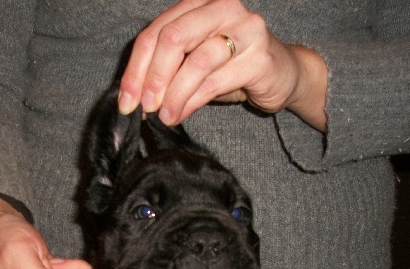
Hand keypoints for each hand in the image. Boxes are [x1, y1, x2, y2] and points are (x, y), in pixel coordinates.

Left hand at [118, 0, 327, 130]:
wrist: (283, 73)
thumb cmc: (231, 67)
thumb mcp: (192, 62)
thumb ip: (166, 69)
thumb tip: (135, 97)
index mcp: (198, 3)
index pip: (155, 32)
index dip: (136, 68)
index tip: (126, 101)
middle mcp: (222, 7)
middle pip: (173, 39)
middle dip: (152, 78)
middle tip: (144, 108)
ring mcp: (245, 29)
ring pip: (195, 62)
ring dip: (173, 94)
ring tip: (164, 116)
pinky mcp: (260, 57)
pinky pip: (215, 81)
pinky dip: (192, 101)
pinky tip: (181, 114)